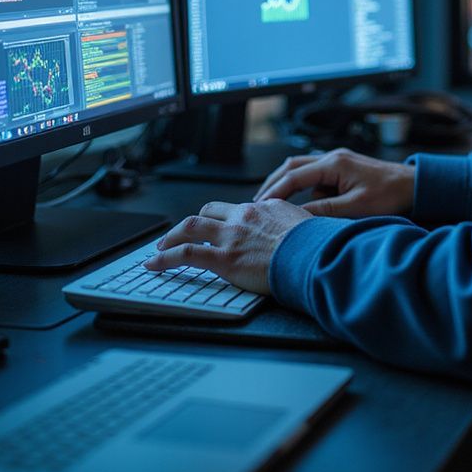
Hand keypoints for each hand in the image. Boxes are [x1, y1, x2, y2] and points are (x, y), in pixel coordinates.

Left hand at [143, 199, 311, 294]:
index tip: (219, 227)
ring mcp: (232, 235)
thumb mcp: (307, 225)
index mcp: (266, 207)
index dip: (224, 219)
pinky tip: (154, 264)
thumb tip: (296, 234)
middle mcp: (245, 216)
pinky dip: (165, 258)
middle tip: (182, 233)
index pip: (238, 209)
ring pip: (191, 227)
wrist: (315, 254)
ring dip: (172, 236)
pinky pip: (185, 253)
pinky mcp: (224, 258)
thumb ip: (293, 226)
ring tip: (161, 247)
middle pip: (209, 211)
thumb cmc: (317, 244)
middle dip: (193, 223)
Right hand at [254, 147, 415, 218]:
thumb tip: (297, 218)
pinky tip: (307, 207)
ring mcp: (338, 162)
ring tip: (275, 208)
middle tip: (259, 204)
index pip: (294, 176)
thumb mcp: (356, 207)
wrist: (414, 186)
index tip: (260, 207)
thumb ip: (325, 211)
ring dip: (289, 187)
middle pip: (292, 167)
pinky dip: (307, 191)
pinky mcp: (343, 170)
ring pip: (302, 171)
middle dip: (273, 185)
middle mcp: (333, 158)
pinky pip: (316, 178)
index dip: (274, 192)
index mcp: (335, 163)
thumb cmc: (391, 194)